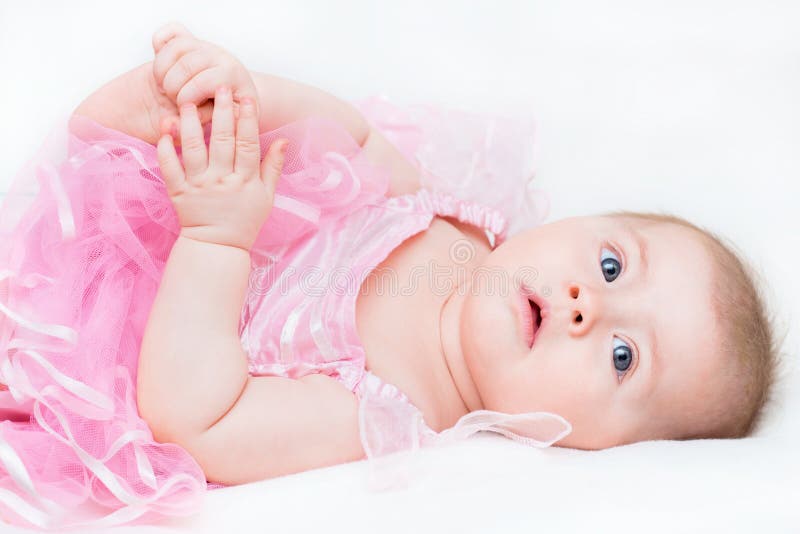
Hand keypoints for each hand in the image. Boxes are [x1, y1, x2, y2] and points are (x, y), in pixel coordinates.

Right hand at [151, 22, 258, 141]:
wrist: (230, 99)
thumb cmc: (223, 116)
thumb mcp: (214, 128)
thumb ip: (193, 127)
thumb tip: (168, 124)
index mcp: (234, 78)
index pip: (207, 81)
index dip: (188, 97)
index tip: (183, 108)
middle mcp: (221, 57)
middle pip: (189, 64)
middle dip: (175, 86)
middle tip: (174, 100)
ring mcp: (205, 46)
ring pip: (177, 46)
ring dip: (163, 69)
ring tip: (166, 86)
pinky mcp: (189, 40)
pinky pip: (172, 31)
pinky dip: (159, 42)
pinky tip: (162, 66)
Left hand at [157, 84, 287, 250]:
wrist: (217, 247)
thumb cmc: (245, 219)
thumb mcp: (267, 195)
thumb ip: (273, 166)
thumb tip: (284, 140)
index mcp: (245, 180)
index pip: (248, 143)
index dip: (247, 119)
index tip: (246, 98)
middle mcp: (221, 180)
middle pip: (221, 140)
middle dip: (221, 112)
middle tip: (219, 87)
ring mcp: (198, 186)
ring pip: (193, 149)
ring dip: (189, 124)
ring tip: (187, 102)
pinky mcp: (178, 192)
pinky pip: (169, 168)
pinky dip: (165, 149)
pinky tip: (164, 131)